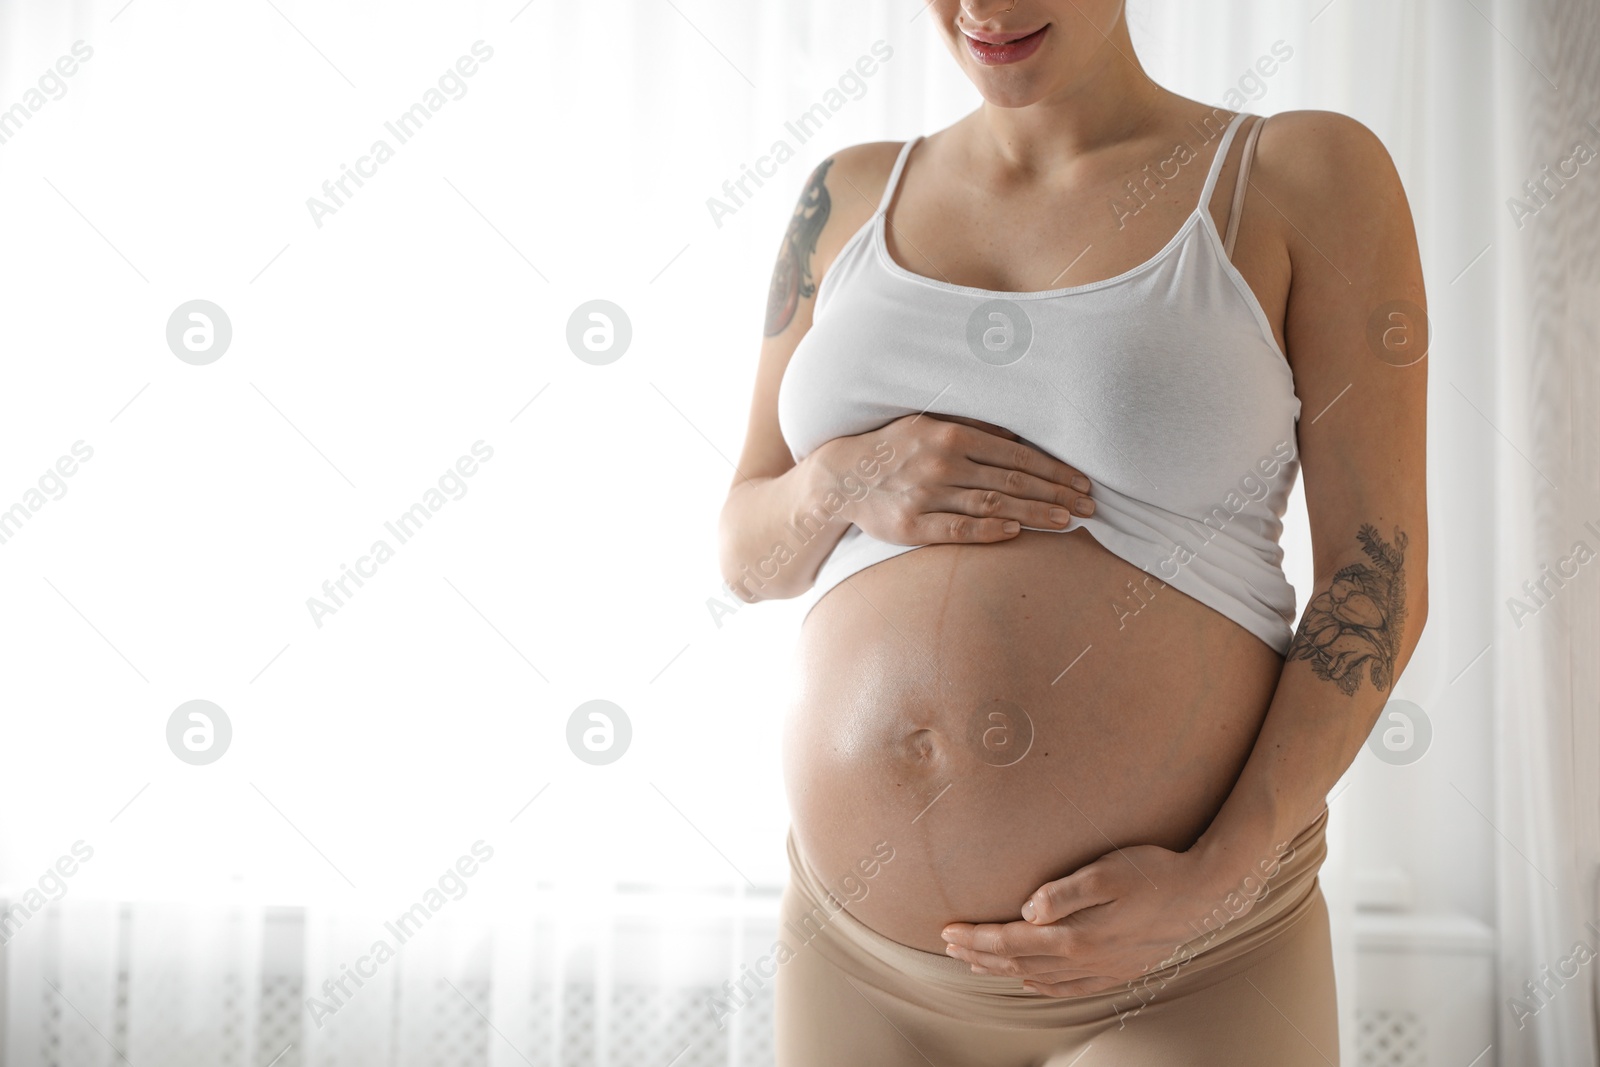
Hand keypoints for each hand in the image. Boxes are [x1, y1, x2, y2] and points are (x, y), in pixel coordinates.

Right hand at [823, 413, 1093, 546]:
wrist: (841, 478)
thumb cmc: (893, 449)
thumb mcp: (929, 425)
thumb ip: (972, 429)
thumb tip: (1017, 437)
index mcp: (951, 435)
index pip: (1016, 455)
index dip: (1053, 470)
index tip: (1082, 483)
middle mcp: (942, 464)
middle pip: (1011, 480)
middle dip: (1055, 494)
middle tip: (1089, 507)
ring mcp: (927, 496)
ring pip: (992, 505)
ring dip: (1033, 513)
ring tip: (1067, 521)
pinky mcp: (912, 526)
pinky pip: (957, 530)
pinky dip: (988, 530)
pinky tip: (1015, 532)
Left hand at [940, 844, 1244, 997]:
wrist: (1205, 892)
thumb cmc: (1153, 870)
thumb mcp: (1106, 871)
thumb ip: (1063, 892)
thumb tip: (1026, 912)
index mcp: (1076, 935)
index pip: (1011, 941)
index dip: (976, 938)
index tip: (946, 931)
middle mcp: (1086, 960)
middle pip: (1018, 963)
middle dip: (980, 956)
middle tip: (949, 948)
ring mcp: (1103, 970)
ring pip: (1039, 978)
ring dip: (1003, 971)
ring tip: (977, 962)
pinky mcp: (1118, 971)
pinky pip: (1069, 989)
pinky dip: (1042, 987)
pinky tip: (1030, 982)